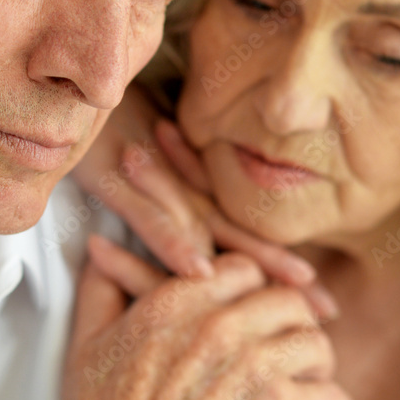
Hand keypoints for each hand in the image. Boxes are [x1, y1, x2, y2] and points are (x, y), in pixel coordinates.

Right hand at [47, 237, 353, 399]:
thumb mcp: (88, 343)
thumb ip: (101, 289)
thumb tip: (101, 252)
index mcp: (178, 302)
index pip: (244, 270)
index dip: (255, 290)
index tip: (258, 312)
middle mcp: (218, 325)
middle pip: (288, 300)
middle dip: (293, 322)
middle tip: (290, 346)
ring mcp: (253, 367)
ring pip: (315, 343)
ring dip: (318, 365)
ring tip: (312, 381)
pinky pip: (331, 396)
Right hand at [72, 84, 338, 319]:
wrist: (71, 88)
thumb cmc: (106, 130)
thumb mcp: (137, 178)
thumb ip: (165, 217)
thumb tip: (197, 261)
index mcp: (191, 194)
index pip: (243, 239)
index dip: (281, 269)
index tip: (320, 305)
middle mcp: (184, 192)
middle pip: (243, 240)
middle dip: (286, 275)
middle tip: (328, 311)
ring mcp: (155, 184)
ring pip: (212, 228)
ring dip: (253, 259)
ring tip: (296, 286)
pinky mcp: (117, 179)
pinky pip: (150, 216)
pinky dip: (173, 243)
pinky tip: (198, 271)